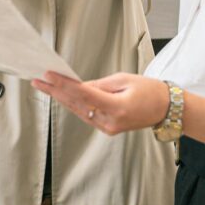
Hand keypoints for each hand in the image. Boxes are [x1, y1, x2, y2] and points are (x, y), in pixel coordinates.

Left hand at [31, 70, 168, 135]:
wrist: (166, 109)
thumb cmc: (149, 92)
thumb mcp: (124, 80)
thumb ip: (99, 85)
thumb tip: (78, 86)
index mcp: (116, 108)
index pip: (83, 95)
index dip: (64, 85)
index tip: (49, 75)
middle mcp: (110, 122)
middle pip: (76, 104)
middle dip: (56, 91)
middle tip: (38, 80)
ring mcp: (108, 128)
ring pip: (79, 111)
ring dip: (61, 98)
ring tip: (45, 86)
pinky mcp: (107, 128)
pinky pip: (86, 115)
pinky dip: (74, 104)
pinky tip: (61, 95)